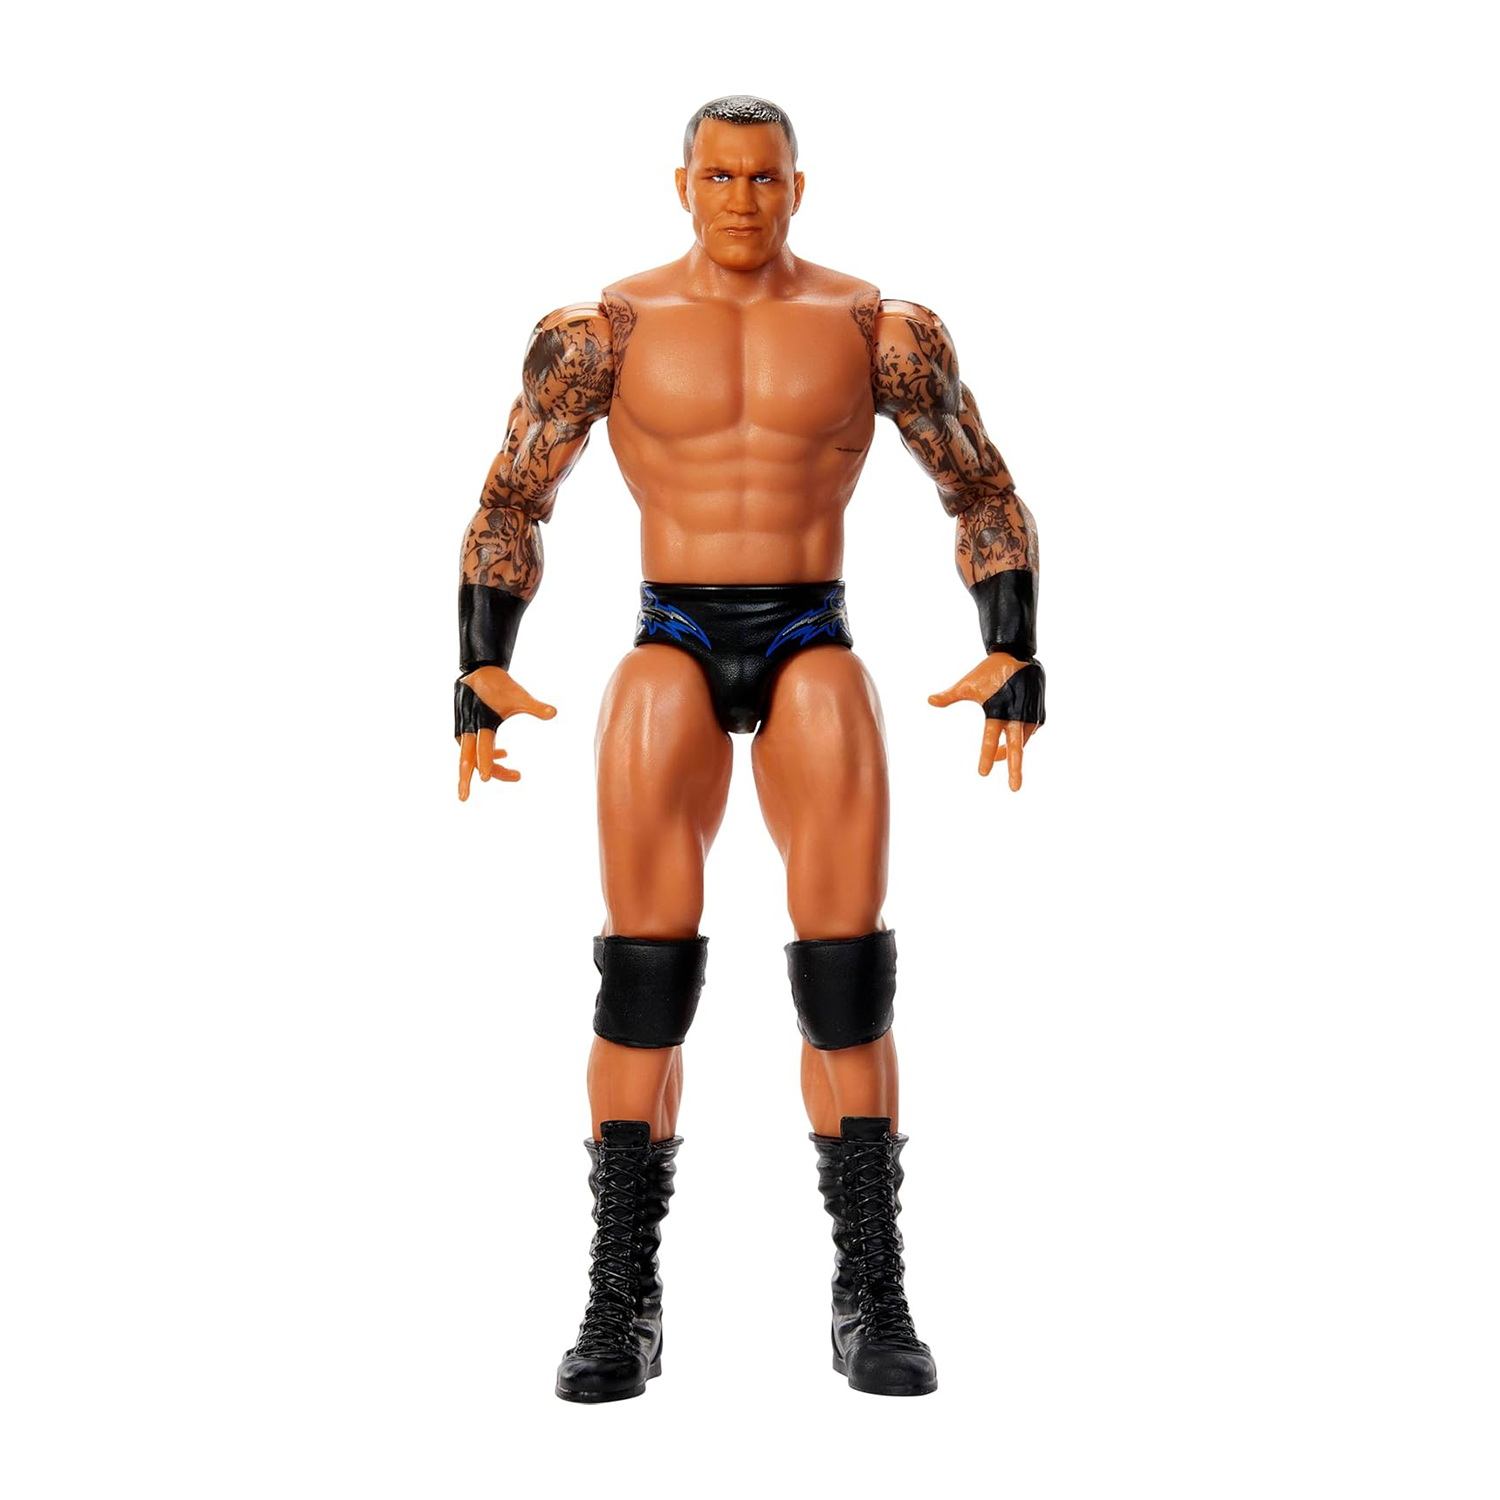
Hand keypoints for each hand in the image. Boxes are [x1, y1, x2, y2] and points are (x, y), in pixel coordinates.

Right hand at [456, 666, 556, 800]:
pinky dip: (487, 755)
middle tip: (463, 799)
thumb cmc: (501, 685)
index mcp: (482, 722)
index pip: (483, 747)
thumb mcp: (519, 696)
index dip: (487, 763)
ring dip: (488, 767)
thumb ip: (535, 707)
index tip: (487, 779)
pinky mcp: (466, 729)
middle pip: (466, 760)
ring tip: (515, 775)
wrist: (479, 671)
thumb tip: (554, 713)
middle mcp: (469, 728)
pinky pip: (472, 749)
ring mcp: (465, 730)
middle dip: (465, 780)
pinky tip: (506, 754)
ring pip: (471, 757)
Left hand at [928, 653, 1039, 790]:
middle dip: (1015, 769)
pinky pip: (1031, 731)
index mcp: (997, 710)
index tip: (983, 773)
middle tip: (1014, 789)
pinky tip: (1015, 738)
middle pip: (1015, 748)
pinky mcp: (1039, 712)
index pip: (990, 739)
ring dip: (1013, 751)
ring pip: (1022, 741)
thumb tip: (929, 700)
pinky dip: (1022, 737)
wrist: (1017, 653)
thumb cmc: (989, 671)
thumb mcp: (968, 684)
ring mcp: (1030, 714)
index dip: (987, 755)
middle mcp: (1016, 714)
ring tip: (1002, 757)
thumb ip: (949, 696)